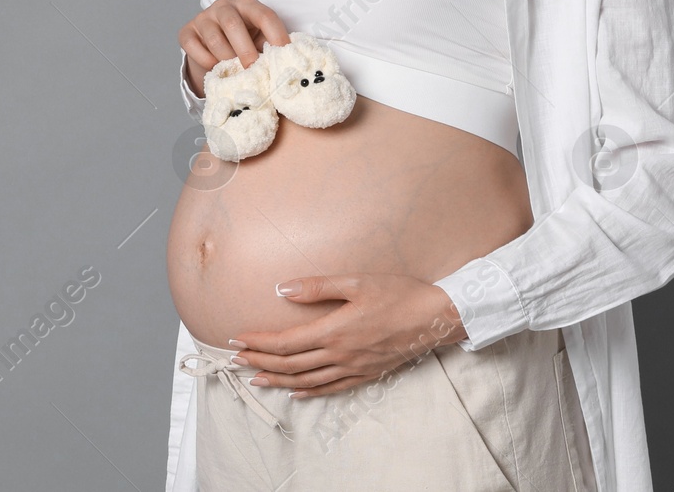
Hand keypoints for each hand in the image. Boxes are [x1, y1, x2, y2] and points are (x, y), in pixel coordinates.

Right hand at [179, 0, 290, 95]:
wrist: (214, 46)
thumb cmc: (244, 42)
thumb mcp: (260, 40)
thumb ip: (272, 47)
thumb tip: (288, 64)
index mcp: (248, 5)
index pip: (265, 16)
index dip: (276, 36)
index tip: (283, 56)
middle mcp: (224, 6)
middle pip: (234, 25)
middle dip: (246, 51)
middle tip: (253, 70)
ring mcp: (203, 17)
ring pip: (214, 39)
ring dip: (226, 60)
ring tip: (235, 72)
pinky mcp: (186, 31)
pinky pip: (193, 47)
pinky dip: (206, 61)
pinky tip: (215, 68)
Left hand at [227, 274, 467, 397]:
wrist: (437, 317)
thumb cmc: (399, 294)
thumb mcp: (357, 282)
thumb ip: (318, 287)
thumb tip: (282, 289)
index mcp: (334, 330)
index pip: (286, 342)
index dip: (259, 342)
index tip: (237, 339)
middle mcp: (340, 354)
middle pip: (290, 364)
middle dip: (260, 362)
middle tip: (236, 360)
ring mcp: (353, 367)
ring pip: (307, 380)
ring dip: (278, 380)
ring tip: (256, 379)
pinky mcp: (366, 374)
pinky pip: (331, 388)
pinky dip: (310, 392)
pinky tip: (297, 392)